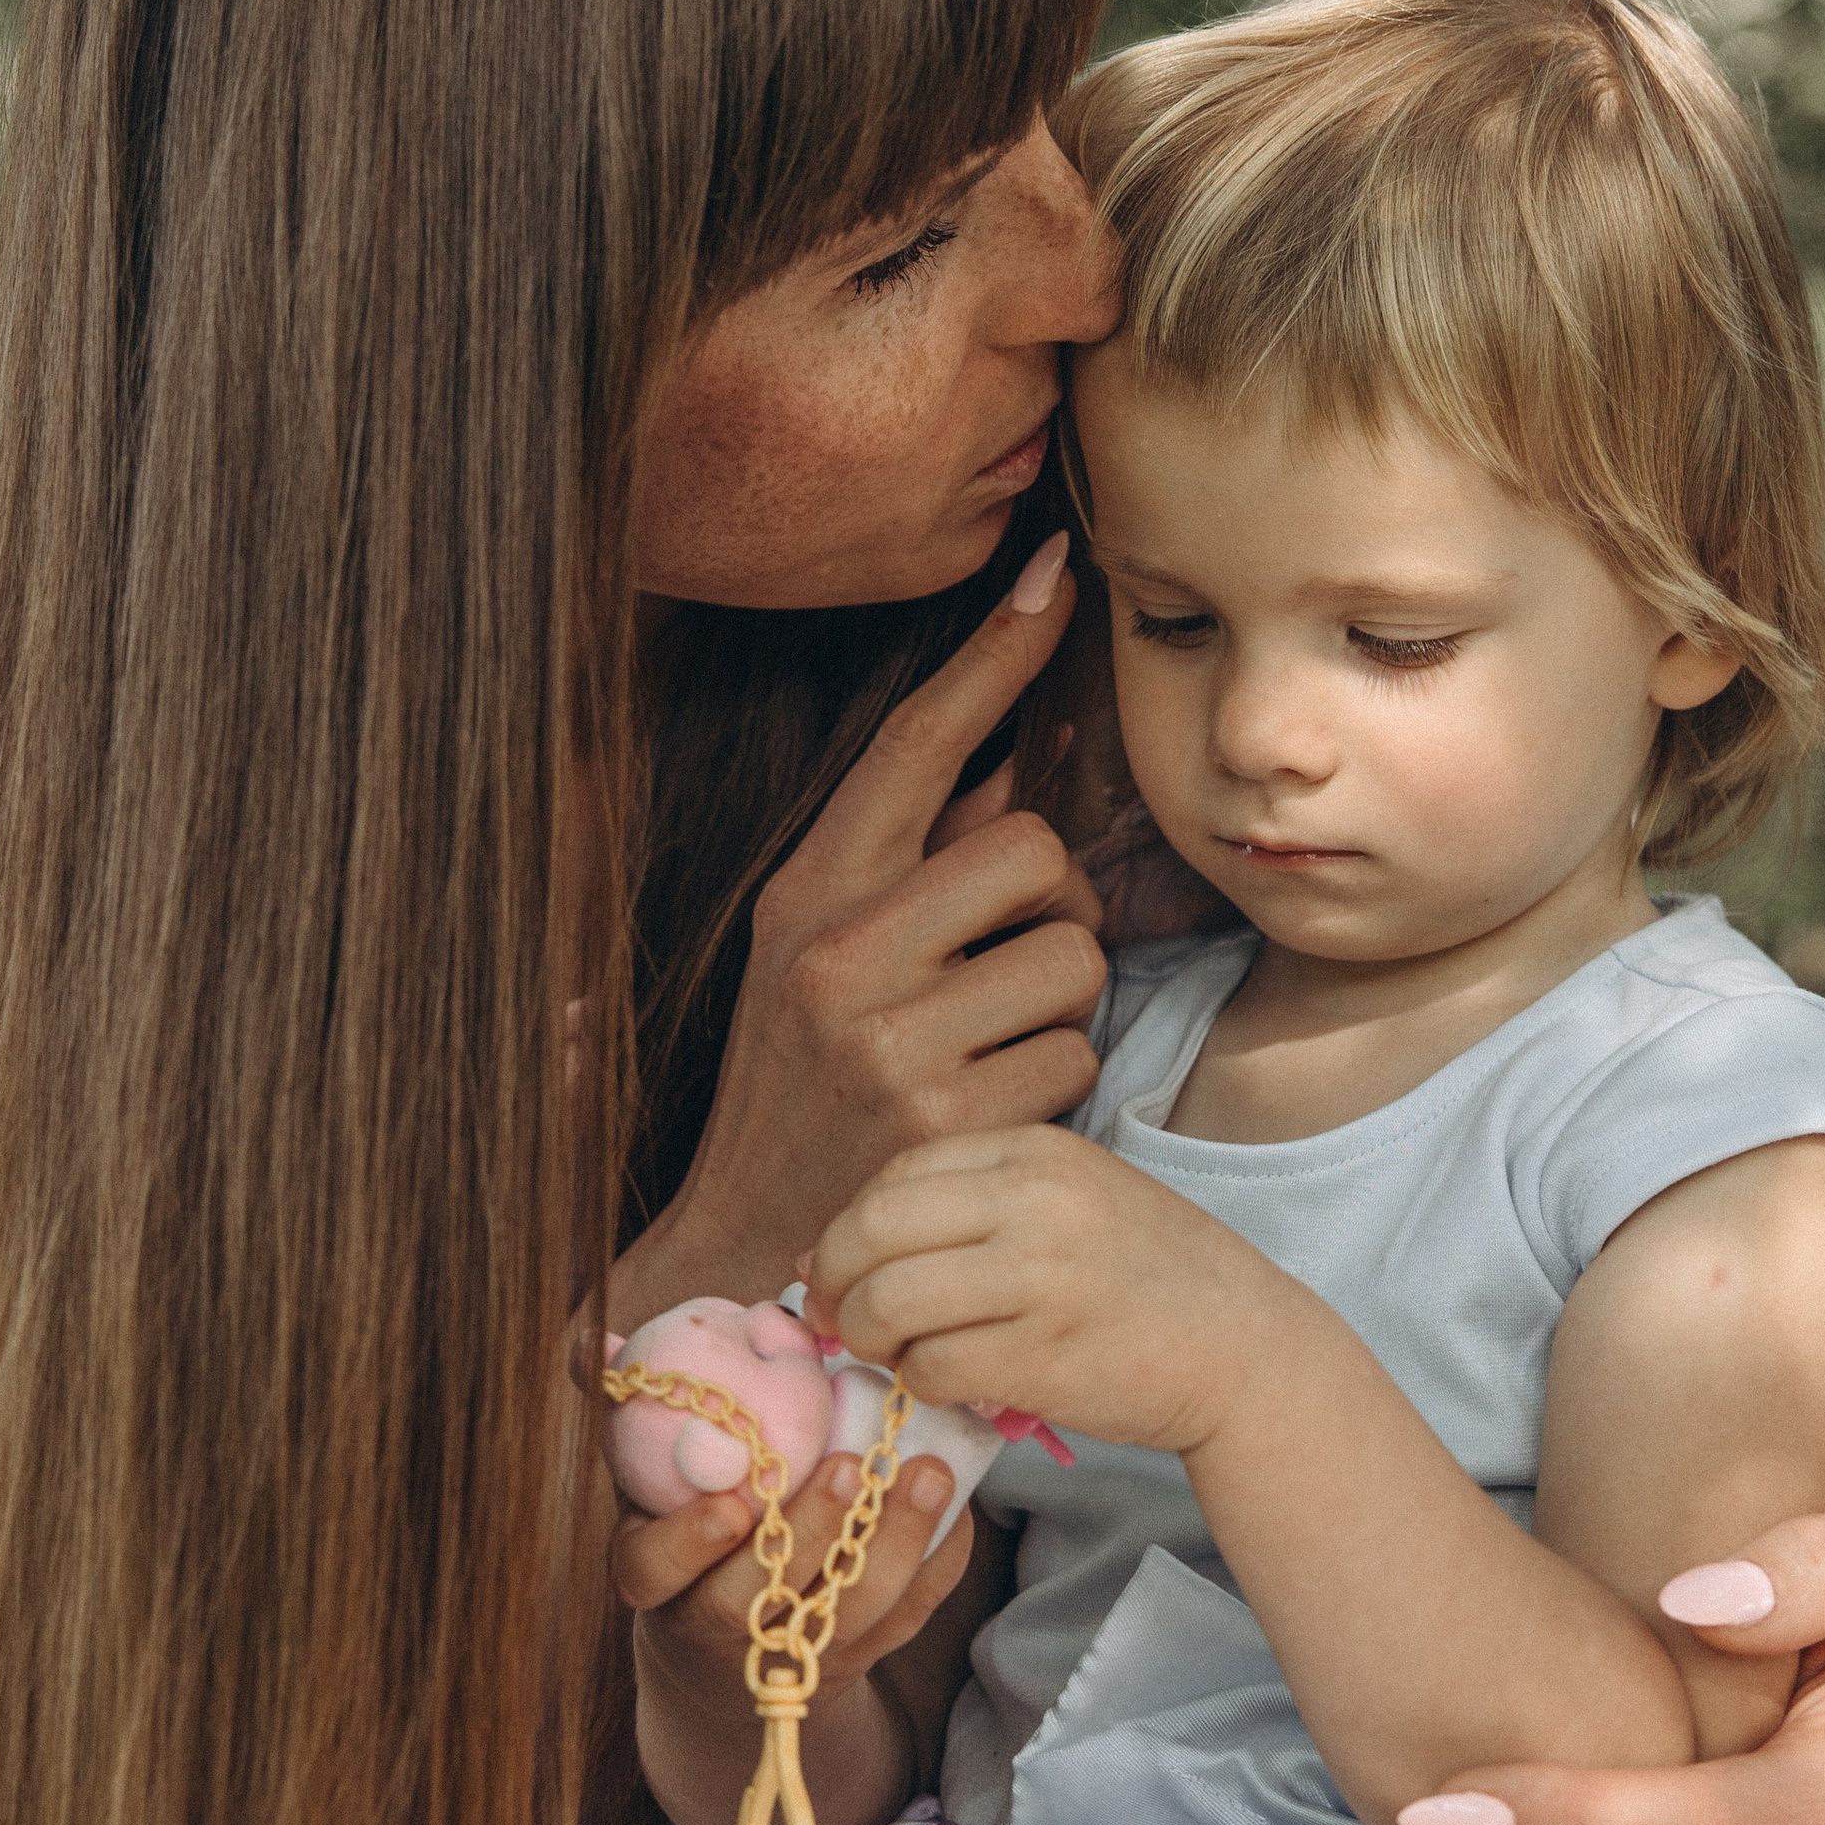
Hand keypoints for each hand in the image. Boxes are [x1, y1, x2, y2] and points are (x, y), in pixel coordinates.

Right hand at [610, 544, 1107, 1330]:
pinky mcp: (948, 1120)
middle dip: (1050, 903)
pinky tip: (992, 1110)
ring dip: (1057, 1005)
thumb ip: (902, 867)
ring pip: (1071, 957)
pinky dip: (1055, 1084)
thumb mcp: (810, 958)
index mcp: (806, 894)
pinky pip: (1075, 1056)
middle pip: (1032, 851)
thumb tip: (1010, 765)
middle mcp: (839, 952)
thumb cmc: (796, 1088)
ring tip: (985, 1046)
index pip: (916, 744)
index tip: (1055, 573)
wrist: (749, 1252)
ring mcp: (893, 1038)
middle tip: (1008, 960)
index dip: (993, 653)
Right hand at [614, 1447, 977, 1824]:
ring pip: (843, 1618)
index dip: (689, 1542)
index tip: (734, 1503)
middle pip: (758, 1601)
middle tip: (854, 1469)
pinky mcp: (852, 1668)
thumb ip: (648, 1437)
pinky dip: (936, 1568)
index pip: (650, 1572)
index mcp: (656, 1588)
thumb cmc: (689, 1554)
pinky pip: (902, 1624)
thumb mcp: (649, 1503)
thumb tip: (602, 1335)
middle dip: (811, 1535)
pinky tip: (958, 1511)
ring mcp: (790, 1663)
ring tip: (927, 1475)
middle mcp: (716, 1634)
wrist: (722, 1677)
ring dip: (894, 1546)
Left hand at [806, 1126, 1314, 1459]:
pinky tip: (942, 1383)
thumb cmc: (1147, 1277)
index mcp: (1037, 1151)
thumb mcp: (1071, 1201)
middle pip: (875, 1228)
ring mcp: (1043, 1278)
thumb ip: (970, 1208)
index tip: (838, 1269)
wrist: (1247, 1348)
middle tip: (837, 1319)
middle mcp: (1037, 1202)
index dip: (847, 1227)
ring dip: (868, 1337)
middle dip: (835, 1280)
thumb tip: (828, 1252)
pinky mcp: (1046, 1356)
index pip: (897, 1173)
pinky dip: (918, 1383)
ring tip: (888, 1353)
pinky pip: (934, 1366)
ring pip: (890, 1300)